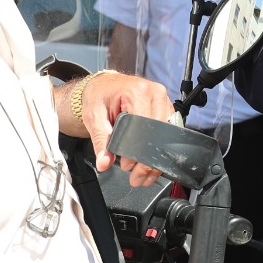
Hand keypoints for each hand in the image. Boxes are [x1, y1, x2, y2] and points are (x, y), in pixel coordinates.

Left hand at [68, 71, 168, 185]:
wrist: (103, 86)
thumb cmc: (99, 96)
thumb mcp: (94, 117)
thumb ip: (100, 141)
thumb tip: (104, 162)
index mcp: (137, 91)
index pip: (143, 127)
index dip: (136, 151)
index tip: (127, 166)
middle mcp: (155, 93)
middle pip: (158, 133)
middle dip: (147, 160)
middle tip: (136, 176)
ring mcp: (163, 99)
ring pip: (167, 135)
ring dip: (156, 157)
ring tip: (143, 174)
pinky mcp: (166, 107)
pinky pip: (168, 131)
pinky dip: (160, 148)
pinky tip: (151, 162)